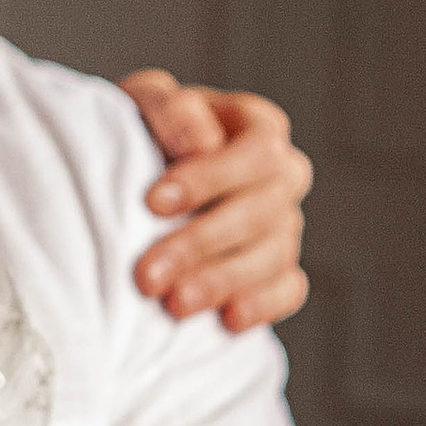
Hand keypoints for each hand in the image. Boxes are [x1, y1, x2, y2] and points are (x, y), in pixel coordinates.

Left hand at [119, 72, 312, 332]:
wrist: (137, 184)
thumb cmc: (142, 133)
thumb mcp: (144, 105)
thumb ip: (170, 110)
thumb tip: (200, 144)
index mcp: (257, 126)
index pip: (256, 152)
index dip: (209, 178)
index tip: (152, 203)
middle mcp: (281, 175)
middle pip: (262, 210)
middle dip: (200, 243)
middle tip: (146, 276)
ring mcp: (285, 225)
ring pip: (273, 255)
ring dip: (222, 281)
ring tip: (174, 305)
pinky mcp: (280, 270)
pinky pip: (288, 290)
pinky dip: (261, 305)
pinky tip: (227, 320)